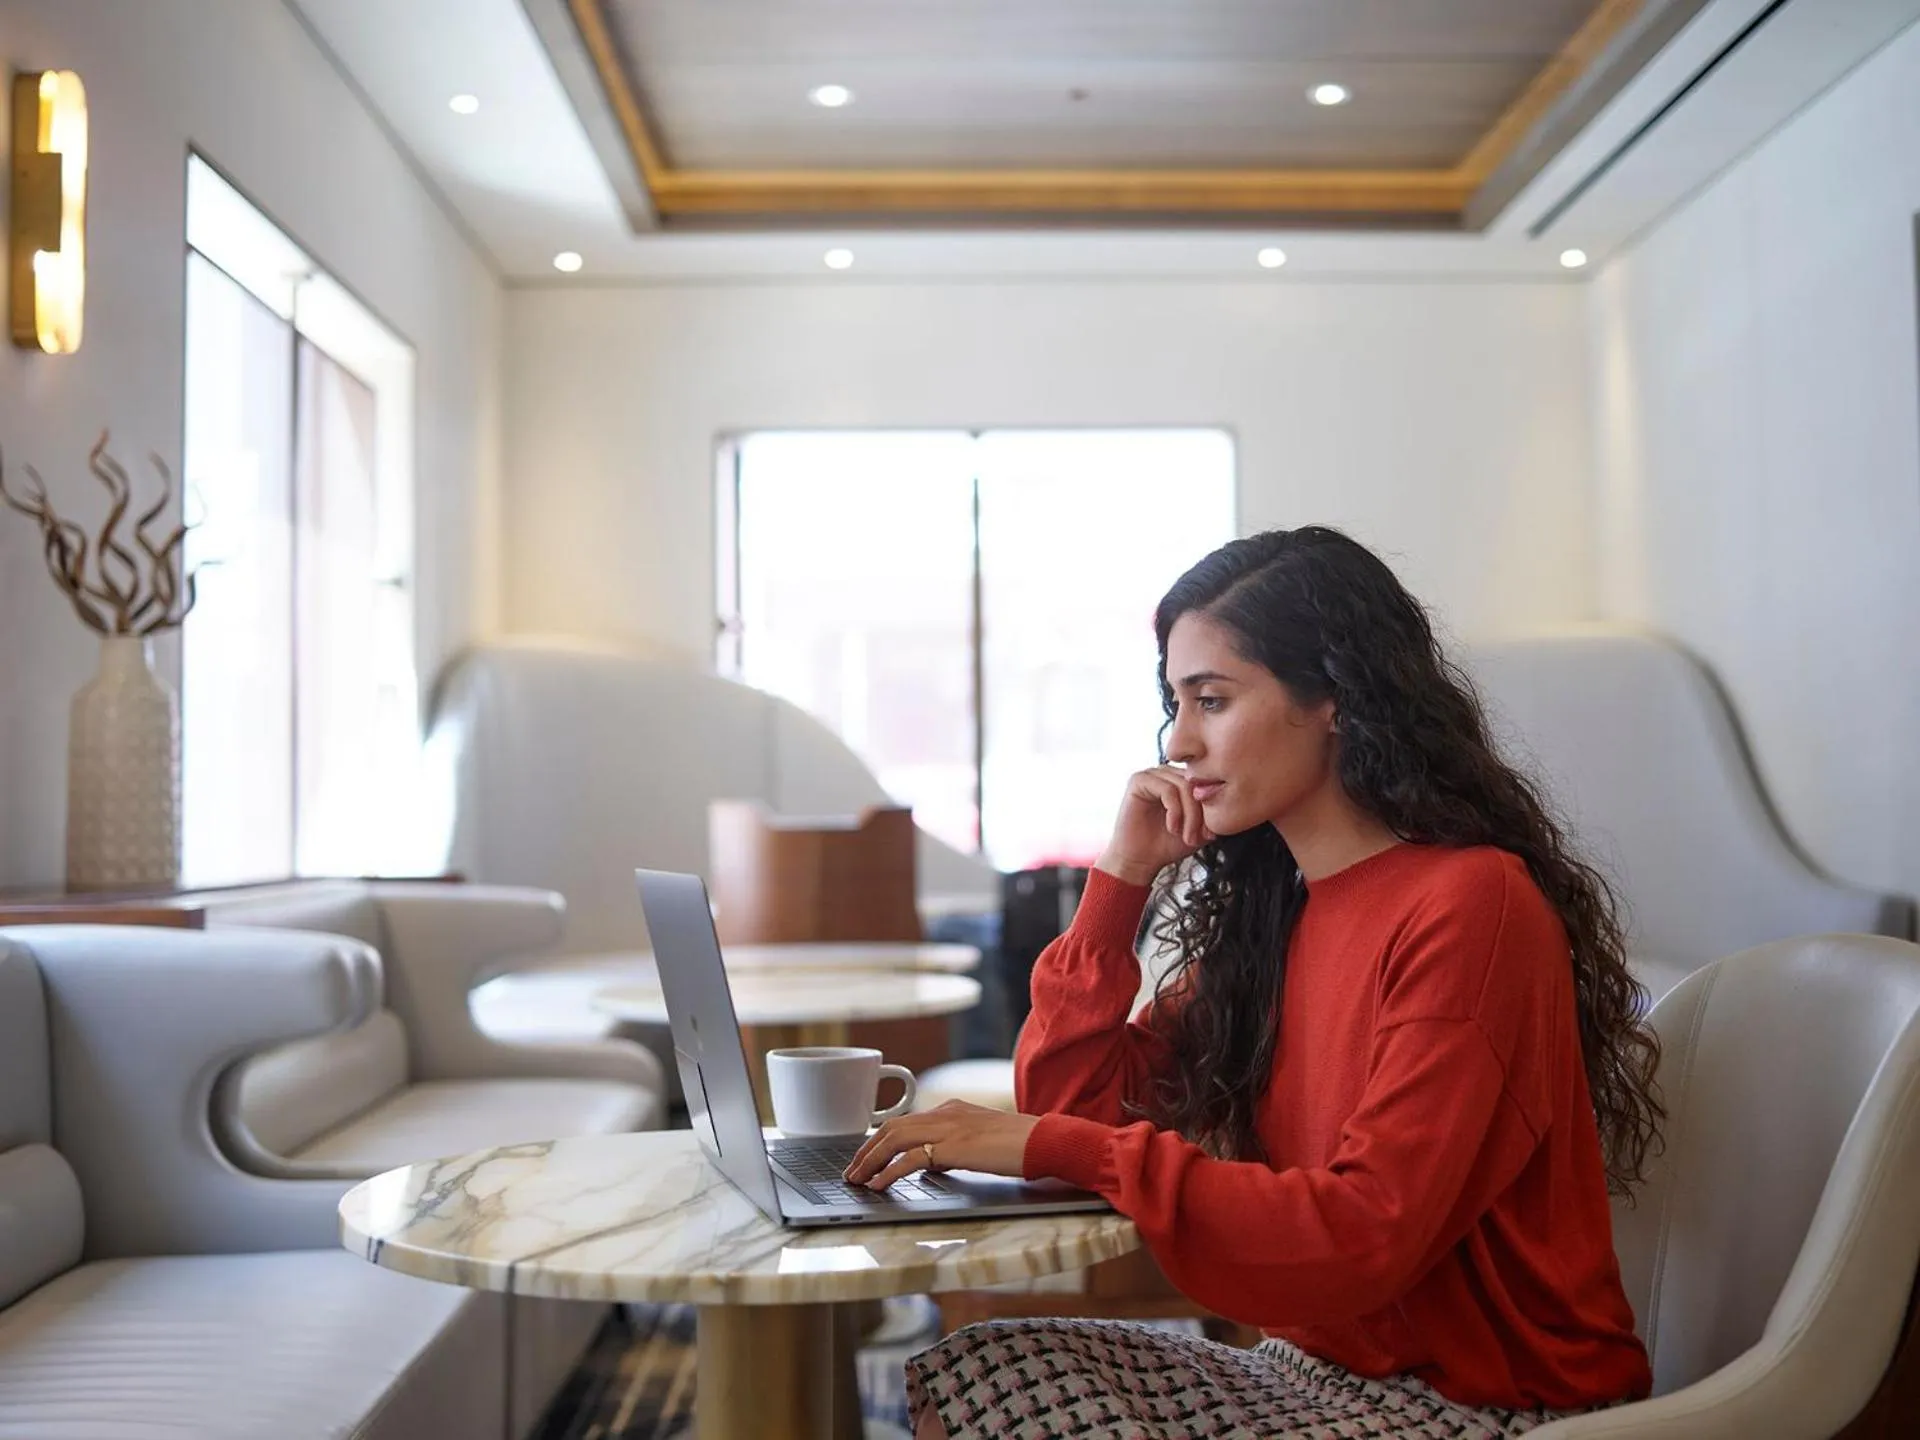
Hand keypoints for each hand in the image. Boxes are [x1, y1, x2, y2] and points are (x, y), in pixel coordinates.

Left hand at [843, 1101, 1041, 1189]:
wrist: (1045, 1141)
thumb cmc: (1021, 1145)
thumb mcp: (981, 1142)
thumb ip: (954, 1147)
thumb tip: (932, 1163)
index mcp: (952, 1109)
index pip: (905, 1121)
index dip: (880, 1140)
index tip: (866, 1158)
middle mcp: (946, 1113)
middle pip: (892, 1127)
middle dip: (867, 1150)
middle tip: (851, 1171)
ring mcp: (949, 1127)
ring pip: (894, 1139)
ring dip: (870, 1160)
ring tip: (856, 1180)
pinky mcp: (953, 1146)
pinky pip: (910, 1159)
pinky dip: (889, 1173)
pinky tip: (878, 1186)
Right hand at [1096, 764, 1213, 885]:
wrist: (1140, 860)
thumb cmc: (1167, 845)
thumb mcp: (1200, 829)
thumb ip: (1214, 815)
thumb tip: (1229, 804)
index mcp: (1181, 781)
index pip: (1206, 783)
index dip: (1211, 809)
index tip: (1210, 835)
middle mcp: (1167, 773)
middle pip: (1196, 784)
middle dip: (1200, 814)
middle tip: (1196, 838)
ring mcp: (1152, 774)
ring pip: (1184, 786)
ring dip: (1189, 815)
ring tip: (1185, 835)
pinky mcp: (1138, 780)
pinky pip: (1167, 789)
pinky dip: (1174, 810)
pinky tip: (1172, 827)